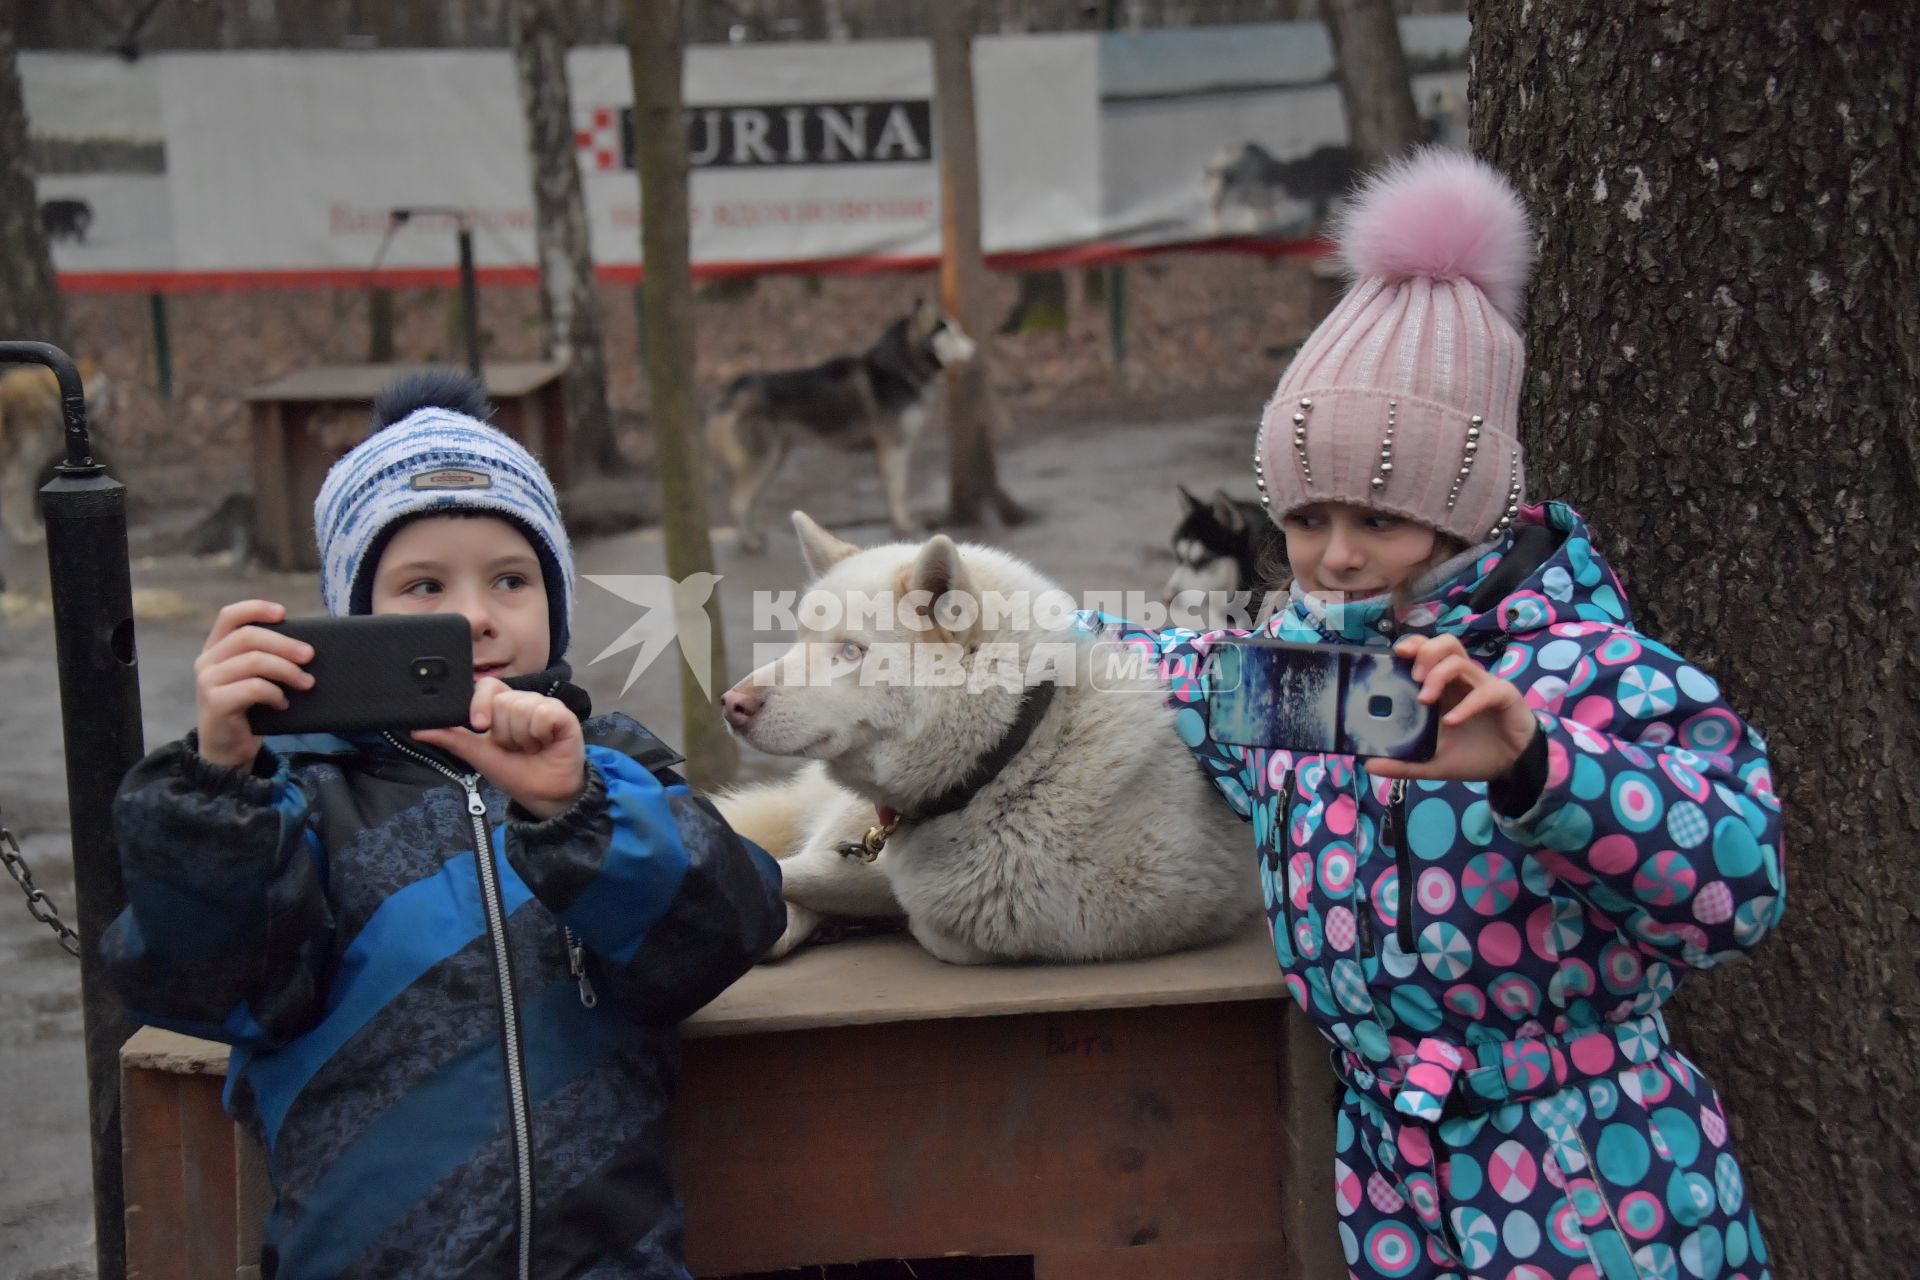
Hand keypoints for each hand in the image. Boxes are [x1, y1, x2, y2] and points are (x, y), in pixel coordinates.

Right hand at [194, 600, 311, 769]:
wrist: (227, 750)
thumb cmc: (248, 710)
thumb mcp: (254, 678)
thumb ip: (265, 658)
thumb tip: (304, 646)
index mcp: (215, 649)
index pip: (229, 616)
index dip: (256, 608)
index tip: (283, 612)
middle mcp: (207, 661)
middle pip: (248, 636)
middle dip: (285, 644)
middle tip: (310, 656)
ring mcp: (208, 681)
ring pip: (254, 661)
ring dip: (287, 670)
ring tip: (306, 683)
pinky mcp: (215, 702)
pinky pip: (254, 687)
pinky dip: (276, 693)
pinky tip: (283, 704)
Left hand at [412, 679, 586, 819]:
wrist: (542, 795)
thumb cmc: (514, 772)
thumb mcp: (478, 755)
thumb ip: (451, 738)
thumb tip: (418, 730)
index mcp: (502, 706)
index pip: (486, 686)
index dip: (481, 704)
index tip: (481, 727)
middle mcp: (524, 701)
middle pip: (503, 701)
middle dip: (505, 733)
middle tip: (516, 747)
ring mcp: (545, 706)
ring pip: (522, 708)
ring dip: (523, 738)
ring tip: (533, 748)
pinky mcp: (564, 715)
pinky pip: (544, 714)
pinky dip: (541, 734)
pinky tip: (547, 743)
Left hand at [1367, 634, 1537, 782]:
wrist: (1509, 767)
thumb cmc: (1471, 754)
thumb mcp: (1432, 762)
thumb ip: (1403, 762)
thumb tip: (1369, 765)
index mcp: (1443, 686)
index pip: (1428, 651)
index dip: (1413, 645)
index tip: (1394, 654)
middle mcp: (1462, 679)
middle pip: (1446, 644)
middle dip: (1426, 652)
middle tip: (1413, 678)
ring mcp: (1483, 685)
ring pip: (1461, 660)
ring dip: (1439, 674)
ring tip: (1425, 698)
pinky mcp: (1503, 696)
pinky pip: (1485, 692)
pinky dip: (1466, 705)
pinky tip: (1452, 721)